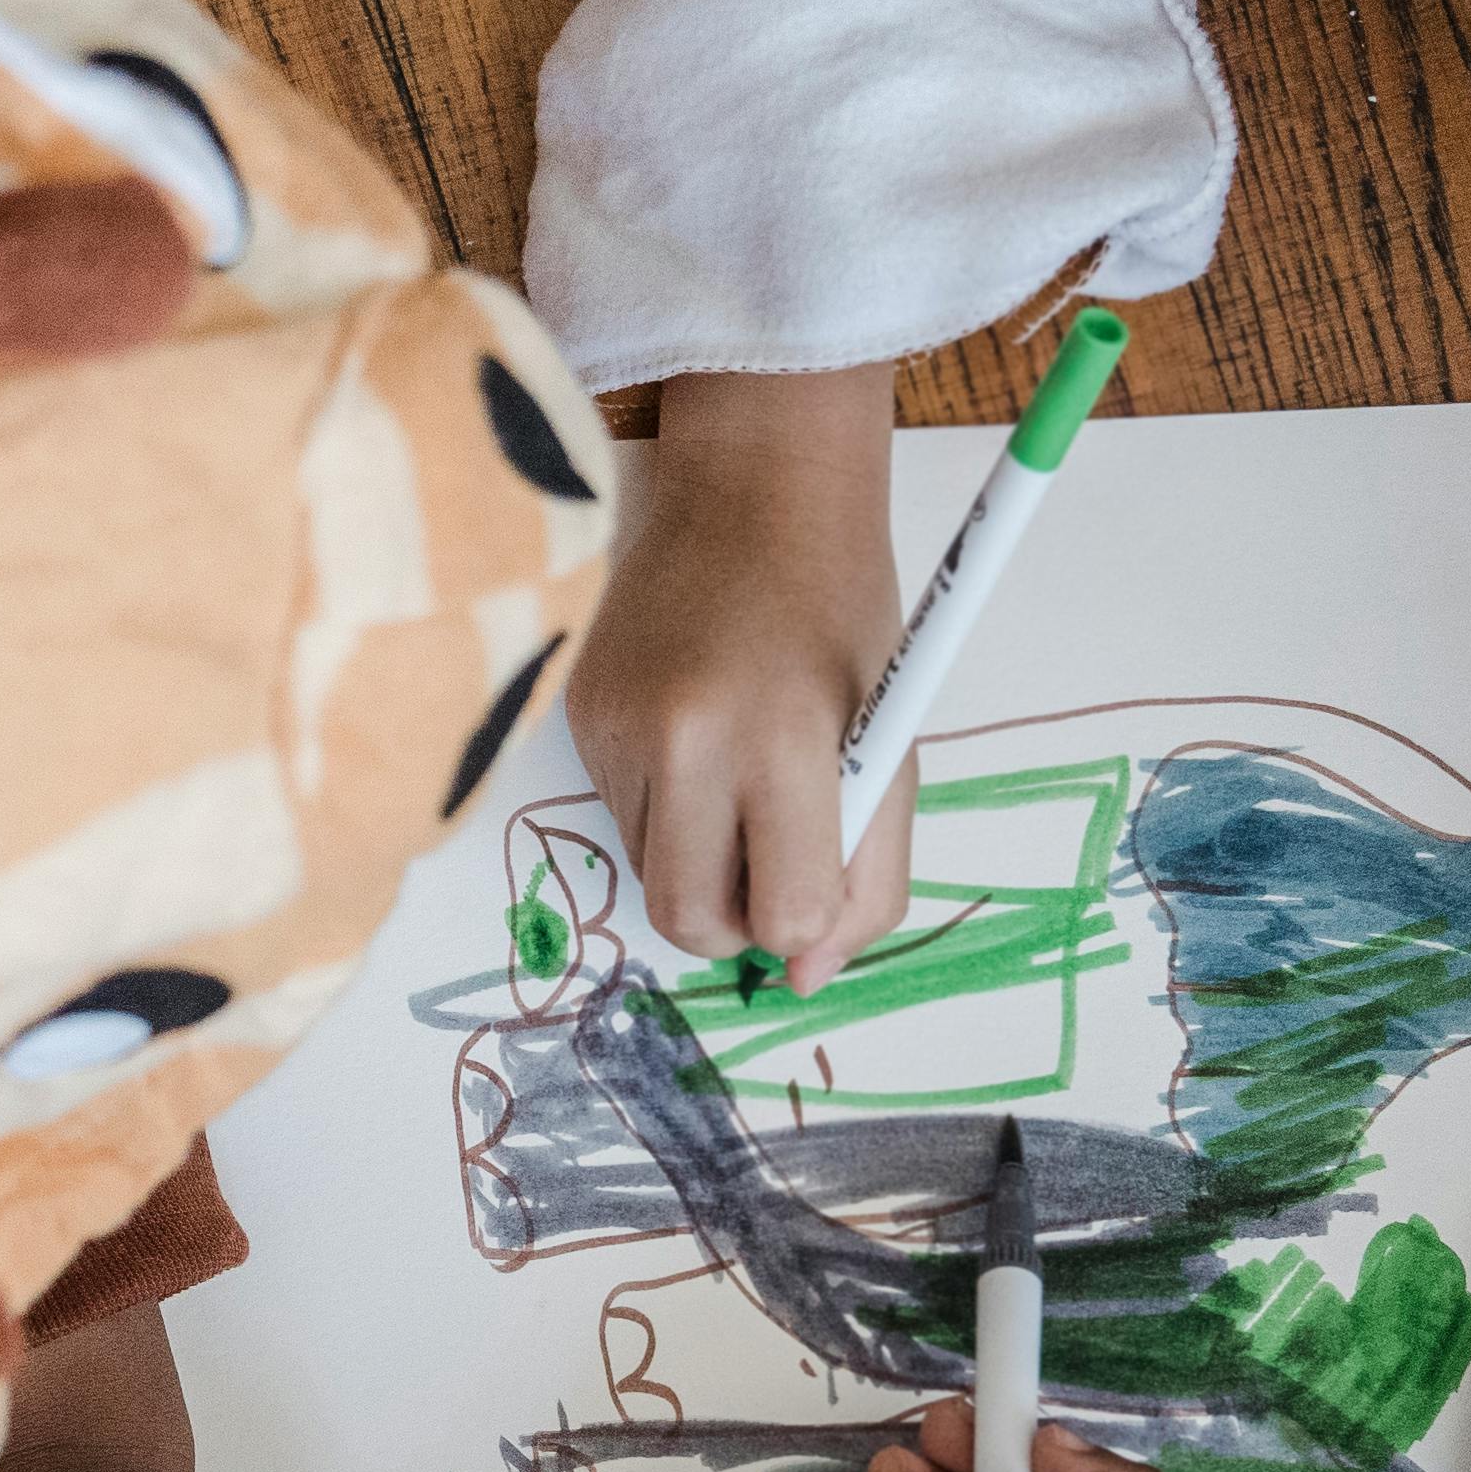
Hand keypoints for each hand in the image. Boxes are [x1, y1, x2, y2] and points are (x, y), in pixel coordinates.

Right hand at [563, 364, 917, 990]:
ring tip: (739, 769)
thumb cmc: (841, 616)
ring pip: (651, 874)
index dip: (806, 923)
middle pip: (689, 923)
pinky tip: (695, 733)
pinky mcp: (579, 714)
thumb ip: (868, 875)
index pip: (784, 914)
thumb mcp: (891, 744)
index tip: (820, 875)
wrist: (755, 491)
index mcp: (787, 738)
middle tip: (773, 863)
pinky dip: (666, 805)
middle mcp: (687, 736)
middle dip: (735, 926)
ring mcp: (618, 726)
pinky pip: (620, 815)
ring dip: (701, 856)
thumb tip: (805, 980)